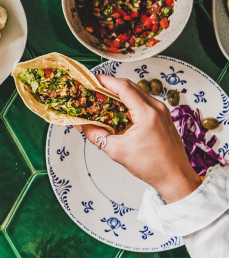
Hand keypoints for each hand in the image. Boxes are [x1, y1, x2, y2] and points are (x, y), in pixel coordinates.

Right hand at [79, 75, 200, 203]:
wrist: (176, 178)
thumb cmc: (153, 166)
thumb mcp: (117, 151)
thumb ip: (96, 135)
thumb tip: (82, 125)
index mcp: (147, 113)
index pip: (123, 87)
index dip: (104, 80)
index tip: (90, 79)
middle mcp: (157, 108)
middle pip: (129, 86)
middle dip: (109, 85)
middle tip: (92, 89)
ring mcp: (161, 112)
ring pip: (136, 93)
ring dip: (118, 94)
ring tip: (101, 99)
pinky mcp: (162, 117)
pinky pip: (142, 102)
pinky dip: (127, 102)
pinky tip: (116, 111)